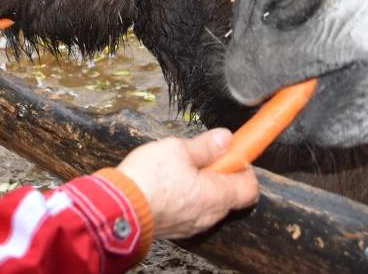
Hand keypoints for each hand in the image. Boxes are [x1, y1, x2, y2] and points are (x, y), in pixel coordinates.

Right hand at [116, 129, 258, 239]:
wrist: (118, 207)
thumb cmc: (149, 179)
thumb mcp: (178, 149)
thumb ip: (206, 145)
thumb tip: (225, 138)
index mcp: (217, 195)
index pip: (249, 187)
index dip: (243, 166)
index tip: (231, 151)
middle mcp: (209, 215)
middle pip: (229, 194)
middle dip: (219, 173)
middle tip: (200, 156)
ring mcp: (192, 225)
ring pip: (207, 203)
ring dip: (200, 185)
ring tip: (178, 167)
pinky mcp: (175, 228)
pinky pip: (189, 211)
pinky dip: (185, 197)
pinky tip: (167, 183)